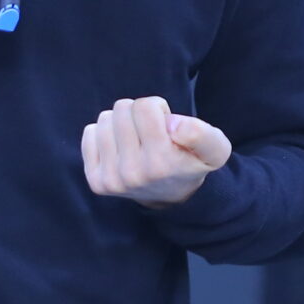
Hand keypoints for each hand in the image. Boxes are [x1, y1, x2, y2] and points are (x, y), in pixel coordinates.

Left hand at [82, 96, 232, 209]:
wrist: (172, 197)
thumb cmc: (191, 162)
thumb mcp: (214, 149)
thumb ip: (202, 133)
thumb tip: (172, 124)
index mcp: (161, 161)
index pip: (145, 106)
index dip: (158, 109)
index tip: (166, 126)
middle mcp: (134, 173)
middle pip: (123, 109)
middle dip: (139, 114)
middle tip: (151, 133)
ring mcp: (112, 179)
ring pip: (105, 119)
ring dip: (122, 124)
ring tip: (137, 140)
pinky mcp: (96, 182)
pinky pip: (90, 133)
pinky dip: (105, 135)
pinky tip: (121, 149)